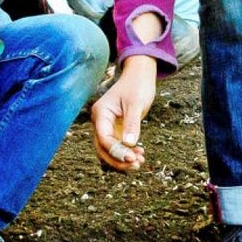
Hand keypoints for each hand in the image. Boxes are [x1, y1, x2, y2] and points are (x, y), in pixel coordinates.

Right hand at [92, 55, 156, 171]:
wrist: (139, 77)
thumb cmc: (137, 86)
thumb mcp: (136, 104)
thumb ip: (132, 123)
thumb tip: (129, 144)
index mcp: (100, 113)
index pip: (103, 139)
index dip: (116, 152)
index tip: (132, 159)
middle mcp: (100, 121)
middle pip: (102, 149)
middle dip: (118, 160)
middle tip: (137, 165)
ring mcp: (107, 126)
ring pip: (109, 151)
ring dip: (122, 159)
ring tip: (141, 161)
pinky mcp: (115, 129)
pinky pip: (117, 147)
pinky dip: (127, 153)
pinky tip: (140, 154)